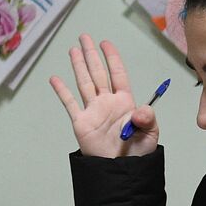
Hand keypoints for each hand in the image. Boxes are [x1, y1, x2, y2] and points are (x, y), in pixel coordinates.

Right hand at [49, 35, 159, 157]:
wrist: (121, 169)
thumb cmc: (138, 152)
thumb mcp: (150, 133)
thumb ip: (147, 119)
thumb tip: (141, 110)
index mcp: (125, 102)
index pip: (117, 74)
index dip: (112, 58)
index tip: (106, 43)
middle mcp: (107, 103)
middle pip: (98, 73)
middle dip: (92, 55)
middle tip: (85, 37)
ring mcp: (93, 111)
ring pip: (84, 83)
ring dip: (79, 66)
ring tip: (73, 49)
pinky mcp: (82, 122)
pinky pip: (70, 104)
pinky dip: (62, 91)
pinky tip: (55, 78)